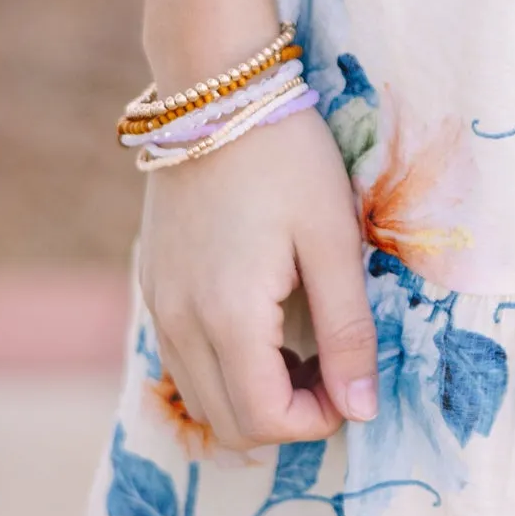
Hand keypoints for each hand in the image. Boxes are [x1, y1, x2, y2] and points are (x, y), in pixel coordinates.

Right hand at [137, 107, 379, 452]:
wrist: (215, 91)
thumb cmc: (287, 157)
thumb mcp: (334, 240)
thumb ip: (349, 331)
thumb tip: (362, 409)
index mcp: (227, 316)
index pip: (265, 420)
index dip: (318, 421)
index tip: (354, 385)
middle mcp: (179, 322)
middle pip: (229, 424)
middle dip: (288, 416)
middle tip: (335, 369)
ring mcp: (158, 305)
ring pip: (201, 397)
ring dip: (255, 395)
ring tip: (307, 347)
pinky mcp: (153, 285)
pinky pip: (183, 359)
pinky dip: (226, 367)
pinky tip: (267, 324)